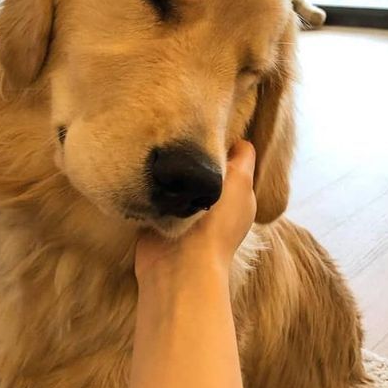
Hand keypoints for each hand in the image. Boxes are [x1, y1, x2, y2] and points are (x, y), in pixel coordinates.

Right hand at [135, 140, 256, 281]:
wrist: (179, 264)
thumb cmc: (216, 222)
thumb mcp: (240, 182)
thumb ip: (243, 159)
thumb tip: (237, 140)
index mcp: (237, 194)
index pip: (232, 158)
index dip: (223, 139)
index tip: (207, 123)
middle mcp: (213, 202)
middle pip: (203, 165)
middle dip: (193, 150)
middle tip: (178, 130)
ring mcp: (184, 210)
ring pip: (178, 177)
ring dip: (170, 166)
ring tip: (159, 144)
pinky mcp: (158, 216)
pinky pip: (154, 191)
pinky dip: (151, 182)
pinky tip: (145, 164)